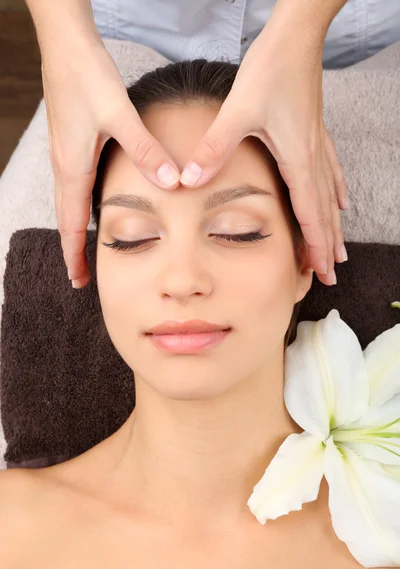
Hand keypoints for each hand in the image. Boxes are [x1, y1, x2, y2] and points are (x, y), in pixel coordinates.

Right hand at [41, 36, 180, 287]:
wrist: (65, 44)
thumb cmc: (87, 77)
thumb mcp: (119, 114)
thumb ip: (145, 150)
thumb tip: (172, 183)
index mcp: (72, 166)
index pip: (69, 224)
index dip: (73, 254)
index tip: (78, 280)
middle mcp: (64, 164)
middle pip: (66, 219)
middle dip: (73, 249)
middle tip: (81, 275)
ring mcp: (65, 153)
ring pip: (69, 203)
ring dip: (75, 229)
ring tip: (86, 249)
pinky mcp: (72, 142)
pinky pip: (74, 185)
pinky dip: (79, 206)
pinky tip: (94, 205)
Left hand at [178, 22, 347, 285]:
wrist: (295, 37)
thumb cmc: (271, 70)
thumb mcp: (238, 111)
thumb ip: (214, 149)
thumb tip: (188, 181)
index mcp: (297, 159)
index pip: (310, 215)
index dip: (315, 247)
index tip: (319, 273)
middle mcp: (312, 157)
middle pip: (324, 213)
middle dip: (326, 246)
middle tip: (329, 276)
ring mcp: (317, 145)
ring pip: (328, 196)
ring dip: (331, 226)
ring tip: (337, 251)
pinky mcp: (315, 133)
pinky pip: (330, 172)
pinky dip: (335, 192)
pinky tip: (340, 201)